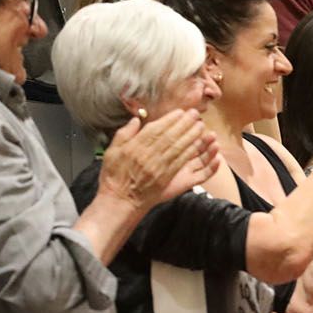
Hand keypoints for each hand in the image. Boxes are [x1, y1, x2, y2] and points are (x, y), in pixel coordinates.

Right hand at [99, 108, 221, 210]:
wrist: (120, 200)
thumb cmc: (114, 175)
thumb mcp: (111, 151)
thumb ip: (124, 134)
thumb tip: (136, 120)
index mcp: (134, 147)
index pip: (155, 129)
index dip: (169, 120)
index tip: (180, 112)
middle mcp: (147, 155)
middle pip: (169, 136)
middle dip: (184, 124)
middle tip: (195, 114)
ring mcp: (158, 167)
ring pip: (177, 148)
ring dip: (191, 136)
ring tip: (200, 126)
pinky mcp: (166, 178)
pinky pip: (180, 162)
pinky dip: (190, 153)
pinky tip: (198, 145)